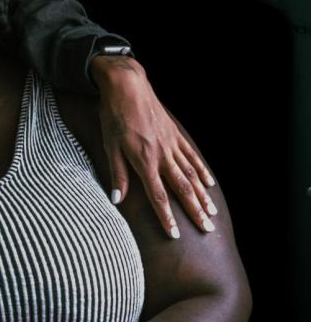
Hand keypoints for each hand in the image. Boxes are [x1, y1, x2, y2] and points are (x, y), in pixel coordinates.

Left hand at [90, 55, 216, 237]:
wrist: (128, 86)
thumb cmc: (113, 117)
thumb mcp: (109, 146)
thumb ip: (117, 175)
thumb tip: (117, 200)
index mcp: (144, 161)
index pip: (157, 196)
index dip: (167, 217)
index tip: (176, 234)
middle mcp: (162, 156)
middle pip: (181, 189)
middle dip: (194, 211)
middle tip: (207, 229)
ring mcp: (172, 145)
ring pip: (191, 174)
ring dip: (202, 195)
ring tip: (212, 212)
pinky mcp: (176, 135)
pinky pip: (192, 156)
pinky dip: (201, 170)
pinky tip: (209, 183)